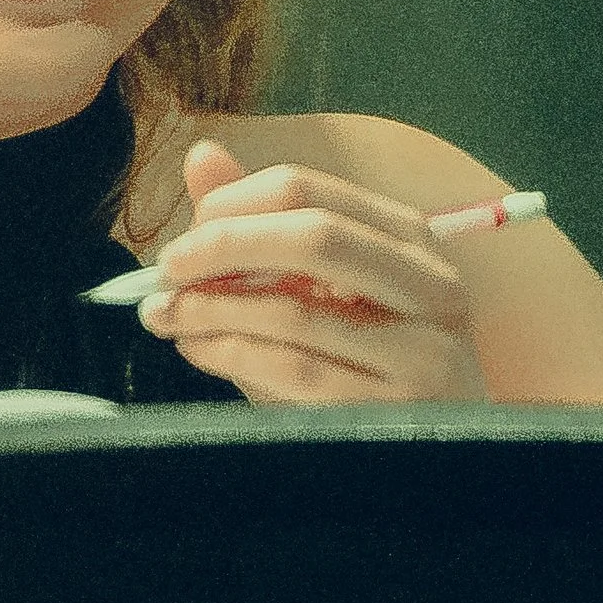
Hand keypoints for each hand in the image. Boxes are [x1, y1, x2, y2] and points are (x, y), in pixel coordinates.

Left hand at [140, 140, 488, 404]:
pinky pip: (294, 370)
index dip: (232, 203)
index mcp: (411, 240)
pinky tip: (198, 349)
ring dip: (212, 310)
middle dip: (223, 246)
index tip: (188, 232)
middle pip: (312, 237)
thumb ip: (264, 224)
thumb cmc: (368, 362)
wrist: (434, 447)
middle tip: (168, 269)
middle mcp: (431, 287)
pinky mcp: (396, 409)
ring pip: (295, 312)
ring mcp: (423, 353)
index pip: (308, 189)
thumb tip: (201, 156)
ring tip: (168, 315)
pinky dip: (230, 354)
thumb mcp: (320, 289)